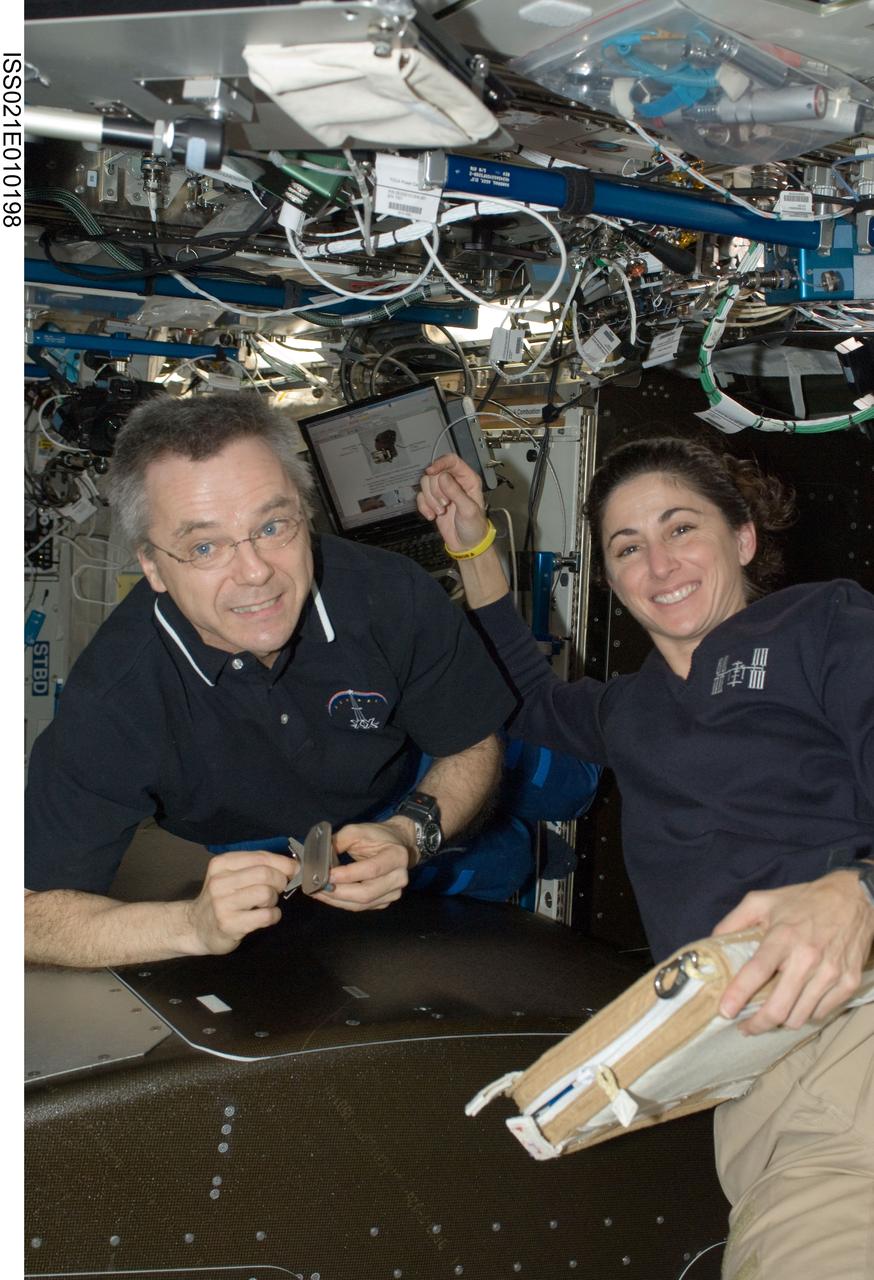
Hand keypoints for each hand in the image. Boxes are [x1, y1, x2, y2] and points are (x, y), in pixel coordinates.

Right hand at [186, 850, 297, 953]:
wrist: (195, 927)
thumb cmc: (221, 899)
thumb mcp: (232, 876)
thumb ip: (256, 866)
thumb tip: (292, 864)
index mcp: (222, 863)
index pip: (261, 857)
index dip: (284, 863)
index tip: (295, 870)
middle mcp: (219, 881)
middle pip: (265, 873)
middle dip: (281, 881)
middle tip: (280, 889)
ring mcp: (222, 903)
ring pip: (266, 893)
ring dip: (274, 900)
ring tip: (266, 904)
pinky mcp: (229, 924)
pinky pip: (265, 916)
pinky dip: (273, 916)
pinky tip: (266, 916)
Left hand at [313, 819, 412, 911]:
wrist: (397, 843)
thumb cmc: (377, 836)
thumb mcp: (358, 830)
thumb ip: (339, 841)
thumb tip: (320, 858)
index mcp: (396, 856)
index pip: (371, 869)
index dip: (348, 875)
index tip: (325, 875)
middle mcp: (399, 878)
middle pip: (366, 893)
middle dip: (338, 892)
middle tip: (316, 887)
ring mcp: (393, 893)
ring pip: (361, 904)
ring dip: (336, 900)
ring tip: (317, 892)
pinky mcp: (385, 902)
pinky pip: (360, 907)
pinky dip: (342, 902)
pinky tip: (328, 896)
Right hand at [417, 454, 488, 552]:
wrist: (467, 545)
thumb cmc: (474, 527)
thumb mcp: (468, 510)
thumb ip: (456, 492)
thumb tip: (443, 478)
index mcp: (467, 479)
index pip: (452, 461)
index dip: (440, 463)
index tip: (431, 472)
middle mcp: (454, 482)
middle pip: (435, 473)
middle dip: (436, 491)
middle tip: (445, 504)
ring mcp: (442, 491)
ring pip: (426, 483)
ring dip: (430, 500)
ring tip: (441, 511)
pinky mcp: (433, 501)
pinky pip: (420, 496)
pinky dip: (424, 507)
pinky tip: (432, 516)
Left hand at [713, 871, 873, 1033]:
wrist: (853, 898)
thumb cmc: (804, 901)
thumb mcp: (762, 901)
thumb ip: (734, 921)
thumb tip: (712, 944)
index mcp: (783, 936)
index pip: (757, 971)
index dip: (738, 995)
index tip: (725, 1011)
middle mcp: (808, 957)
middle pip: (779, 1007)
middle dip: (757, 1024)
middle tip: (745, 1026)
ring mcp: (831, 972)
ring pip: (800, 1017)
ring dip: (781, 1021)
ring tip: (770, 1015)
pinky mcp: (849, 982)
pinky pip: (821, 1013)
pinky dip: (806, 1013)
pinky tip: (797, 1004)